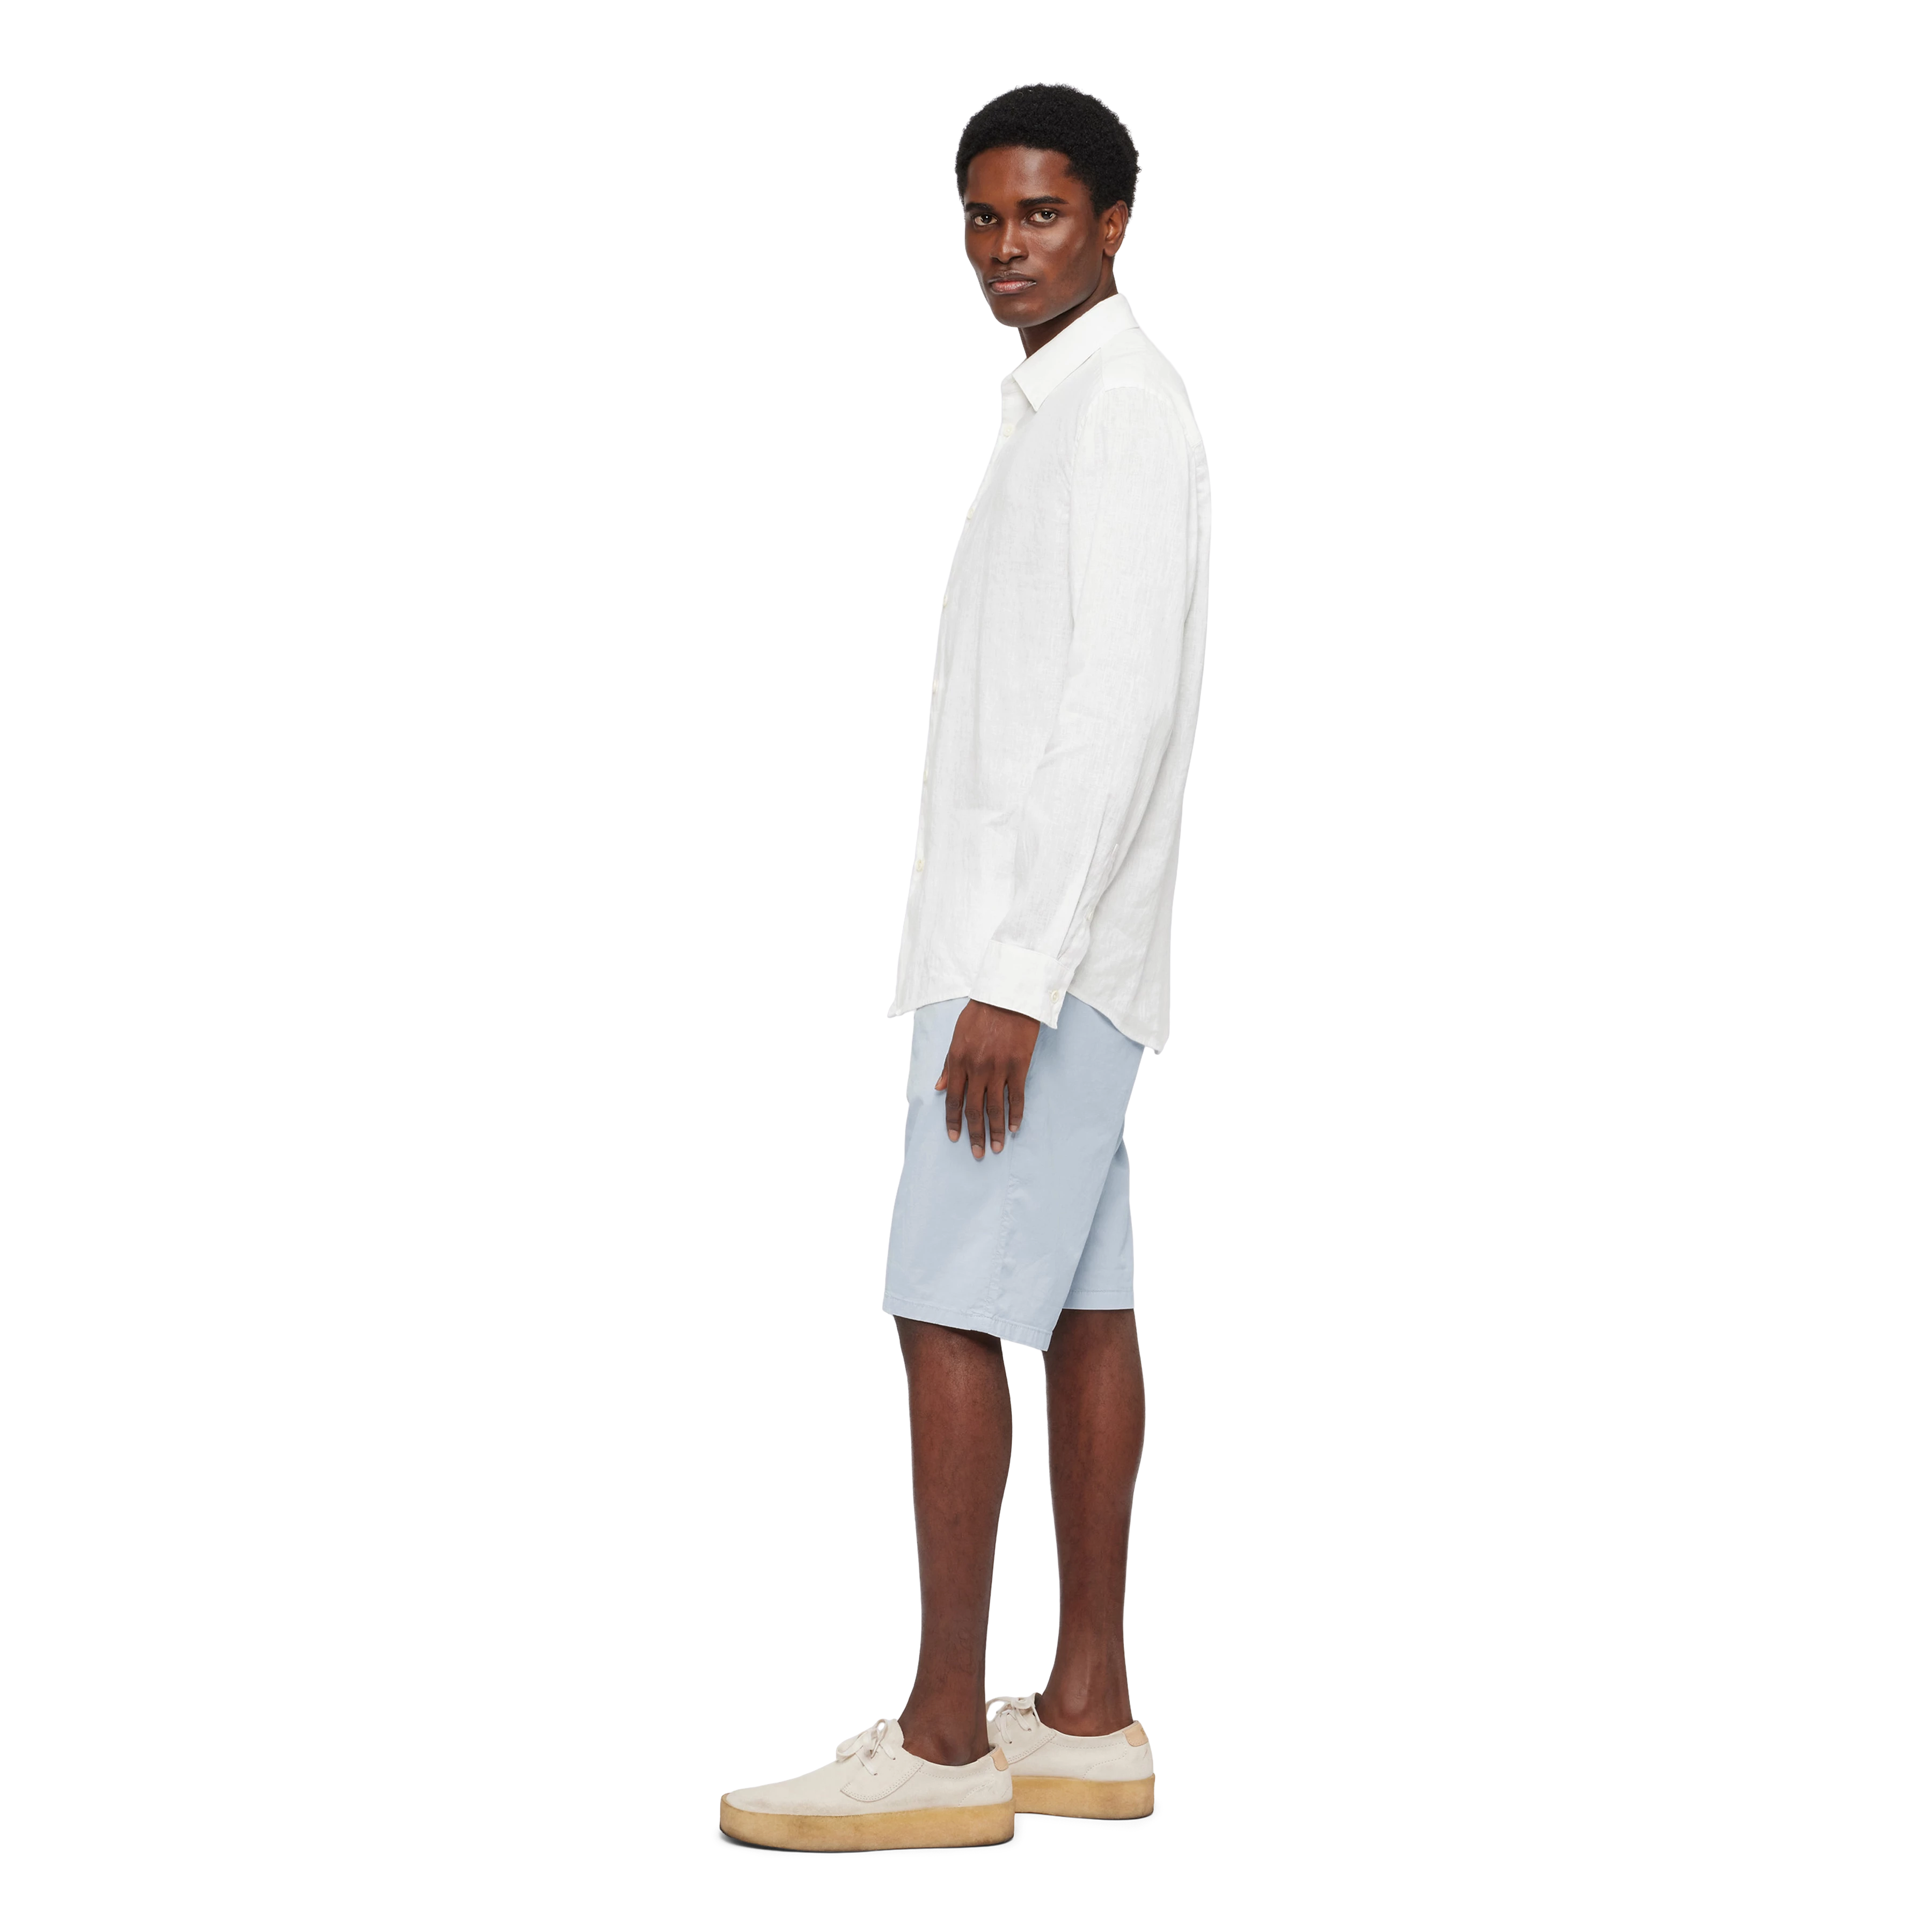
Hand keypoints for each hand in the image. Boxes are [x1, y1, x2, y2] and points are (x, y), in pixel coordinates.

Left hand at [935, 999, 1040, 1158]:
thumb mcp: (957, 1035)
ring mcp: (999, 1069)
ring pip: (995, 1107)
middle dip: (974, 1134)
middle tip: (977, 1153)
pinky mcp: (1019, 1066)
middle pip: (973, 1109)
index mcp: (958, 1061)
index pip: (953, 1099)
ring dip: (996, 1130)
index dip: (953, 1121)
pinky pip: (1017, 1096)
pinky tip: (1015, 1128)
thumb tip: (939, 1087)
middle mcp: (977, 1068)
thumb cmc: (981, 1012)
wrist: (1009, 995)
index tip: (954, 1138)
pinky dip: (1016, 1114)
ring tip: (997, 1147)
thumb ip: (948, 1064)